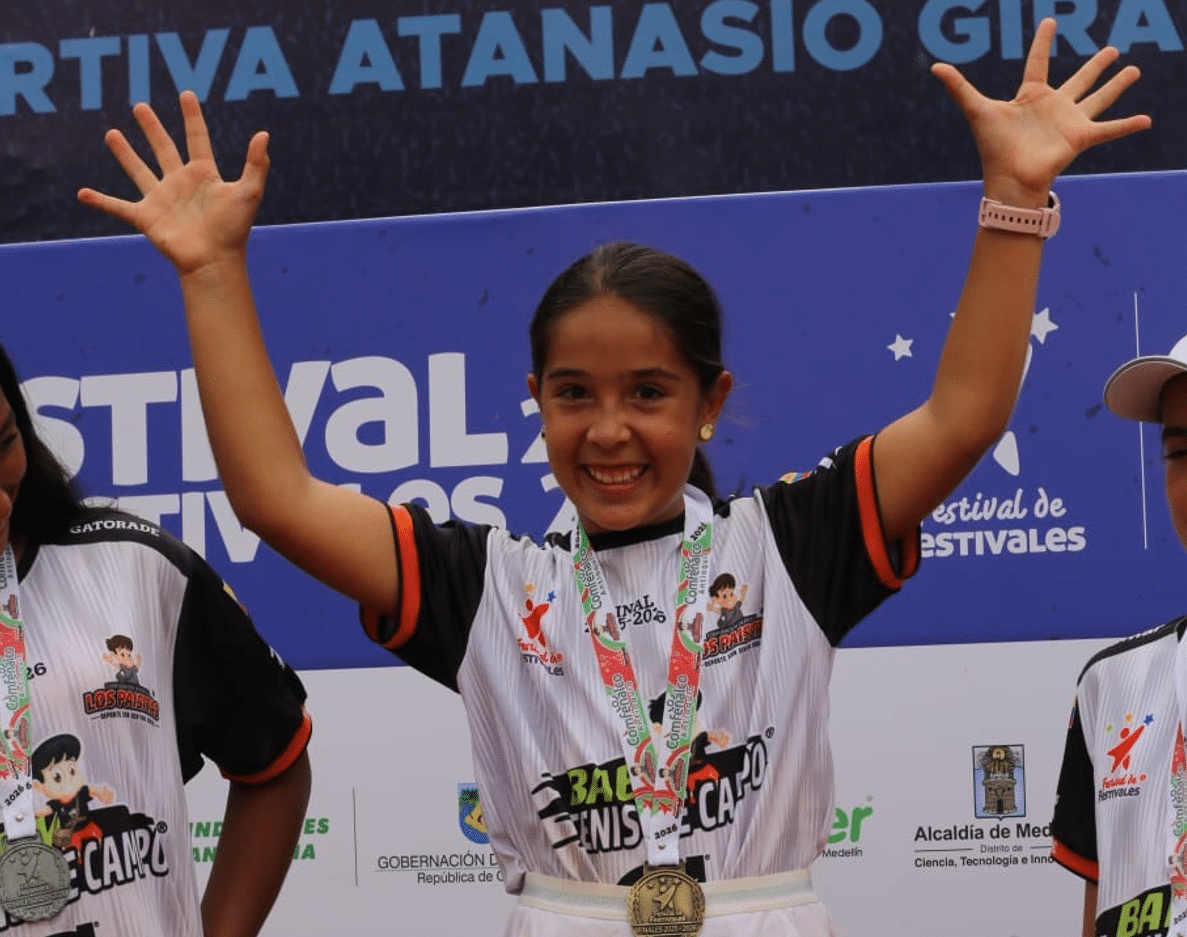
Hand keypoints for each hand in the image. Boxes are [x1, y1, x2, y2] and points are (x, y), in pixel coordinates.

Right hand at [77, 91, 268, 275]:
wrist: (214, 260)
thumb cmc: (233, 229)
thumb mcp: (249, 193)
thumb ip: (256, 164)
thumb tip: (264, 134)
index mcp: (203, 174)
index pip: (197, 138)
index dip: (192, 117)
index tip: (186, 95)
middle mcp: (180, 183)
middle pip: (163, 148)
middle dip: (152, 127)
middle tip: (140, 107)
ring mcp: (161, 199)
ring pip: (139, 170)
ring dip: (125, 153)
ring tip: (111, 133)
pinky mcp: (146, 217)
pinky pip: (118, 207)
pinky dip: (100, 201)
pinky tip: (82, 193)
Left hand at [932, 17, 1150, 205]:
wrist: (1008, 178)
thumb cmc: (993, 147)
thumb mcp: (977, 110)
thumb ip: (958, 87)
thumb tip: (934, 66)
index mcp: (1030, 96)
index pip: (1038, 61)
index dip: (1042, 42)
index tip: (1049, 21)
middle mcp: (1053, 106)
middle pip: (1079, 79)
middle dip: (1096, 66)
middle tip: (1112, 49)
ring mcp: (1069, 121)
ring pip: (1098, 97)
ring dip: (1117, 85)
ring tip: (1134, 69)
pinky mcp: (1080, 137)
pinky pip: (1109, 129)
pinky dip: (1127, 125)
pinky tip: (1146, 119)